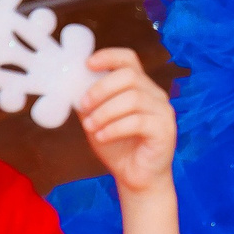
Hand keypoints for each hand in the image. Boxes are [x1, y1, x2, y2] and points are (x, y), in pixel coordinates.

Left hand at [79, 48, 176, 195]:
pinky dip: (114, 128)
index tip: (87, 65)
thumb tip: (68, 85)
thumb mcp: (96, 119)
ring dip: (104, 113)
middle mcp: (155, 94)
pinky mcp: (165, 131)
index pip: (128, 59)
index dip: (108, 56)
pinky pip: (138, 121)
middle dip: (100, 89)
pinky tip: (102, 137)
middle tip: (83, 106)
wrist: (136, 177)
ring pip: (133, 98)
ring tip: (91, 127)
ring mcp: (163, 112)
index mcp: (139, 86)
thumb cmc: (118, 147)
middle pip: (129, 76)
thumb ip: (89, 102)